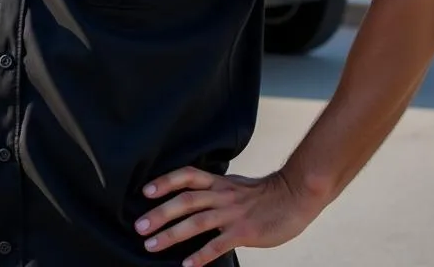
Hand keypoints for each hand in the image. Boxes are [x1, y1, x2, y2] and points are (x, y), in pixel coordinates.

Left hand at [134, 166, 320, 265]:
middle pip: (185, 201)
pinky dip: (201, 255)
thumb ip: (214, 191)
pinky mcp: (244, 232)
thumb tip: (193, 197)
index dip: (165, 181)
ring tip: (151, 245)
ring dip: (171, 234)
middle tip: (139, 226)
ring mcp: (232, 213)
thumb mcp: (235, 185)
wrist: (295, 195)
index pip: (187, 176)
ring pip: (196, 222)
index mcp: (218, 182)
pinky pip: (218, 244)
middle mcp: (221, 195)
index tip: (145, 191)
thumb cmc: (264, 194)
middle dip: (160, 213)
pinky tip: (187, 265)